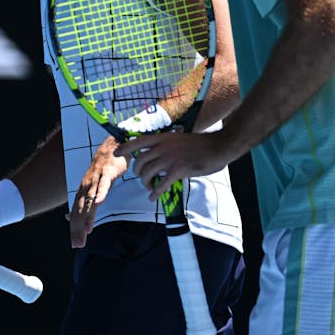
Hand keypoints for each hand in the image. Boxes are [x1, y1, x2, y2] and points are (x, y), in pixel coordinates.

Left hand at [67, 138, 127, 247]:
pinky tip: (100, 203)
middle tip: (78, 244)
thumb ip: (82, 204)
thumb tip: (68, 218)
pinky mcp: (107, 173)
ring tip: (86, 231)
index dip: (75, 230)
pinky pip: (104, 185)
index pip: (77, 214)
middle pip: (82, 211)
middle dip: (78, 228)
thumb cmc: (102, 169)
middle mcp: (86, 187)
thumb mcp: (90, 188)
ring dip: (88, 216)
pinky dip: (101, 193)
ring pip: (91, 200)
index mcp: (82, 192)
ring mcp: (96, 180)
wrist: (112, 147)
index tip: (75, 245)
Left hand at [114, 131, 232, 201]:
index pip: (138, 141)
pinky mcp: (179, 169)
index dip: (125, 148)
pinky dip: (155, 192)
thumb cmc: (201, 145)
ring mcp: (171, 158)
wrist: (218, 147)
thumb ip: (167, 145)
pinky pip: (161, 184)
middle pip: (140, 161)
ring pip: (147, 173)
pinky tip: (153, 196)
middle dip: (137, 173)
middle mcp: (164, 146)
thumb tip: (157, 155)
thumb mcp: (179, 139)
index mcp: (163, 137)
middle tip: (142, 179)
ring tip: (149, 188)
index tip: (116, 153)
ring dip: (145, 183)